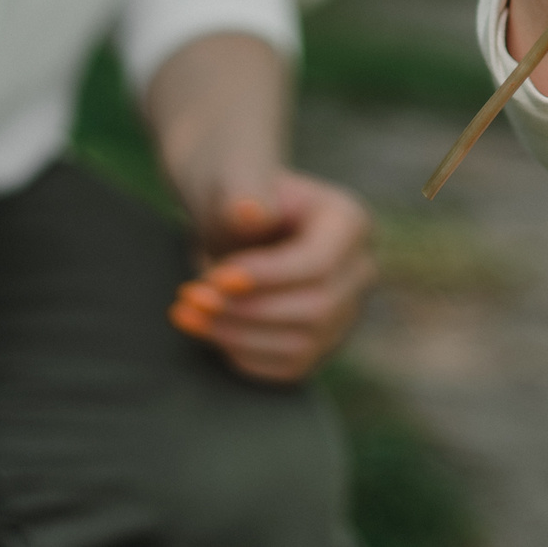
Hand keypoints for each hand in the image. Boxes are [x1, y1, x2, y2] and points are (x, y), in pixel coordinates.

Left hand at [169, 169, 376, 382]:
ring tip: (187, 314)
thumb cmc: (240, 196)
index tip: (215, 278)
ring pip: (302, 344)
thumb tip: (250, 211)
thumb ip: (245, 190)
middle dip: (246, 310)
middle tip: (190, 297)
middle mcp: (360, 272)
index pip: (319, 264)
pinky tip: (209, 330)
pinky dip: (243, 354)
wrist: (240, 222)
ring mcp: (346, 313)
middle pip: (315, 308)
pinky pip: (290, 367)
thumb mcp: (239, 181)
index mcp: (351, 223)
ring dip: (237, 335)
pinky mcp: (322, 344)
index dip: (268, 277)